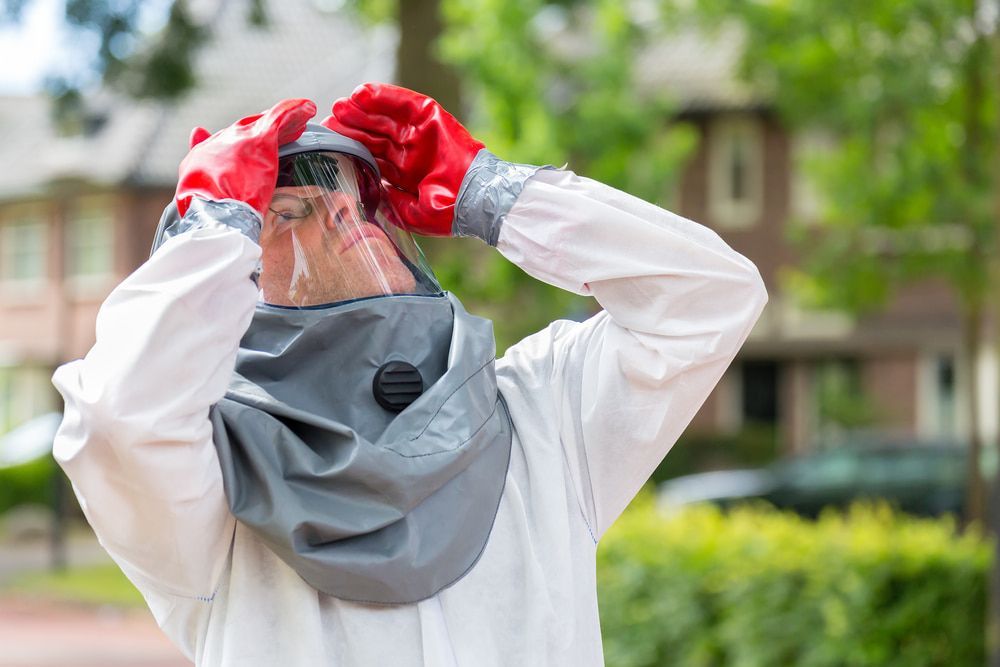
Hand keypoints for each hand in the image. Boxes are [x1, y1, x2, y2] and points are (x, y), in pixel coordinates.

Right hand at [175, 98, 316, 217]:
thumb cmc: (210, 221)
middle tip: (290, 128)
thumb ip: (210, 183)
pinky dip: (294, 111)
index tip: (260, 145)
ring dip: (286, 119)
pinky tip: (308, 107)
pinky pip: (279, 119)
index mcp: (202, 160)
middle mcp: (217, 144)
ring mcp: (238, 141)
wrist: (215, 220)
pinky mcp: (259, 141)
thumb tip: (202, 154)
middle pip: (247, 130)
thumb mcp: (206, 203)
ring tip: (305, 115)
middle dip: (266, 128)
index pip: (226, 144)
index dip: (245, 142)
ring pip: (265, 123)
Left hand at [321, 83, 484, 235]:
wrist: (477, 201)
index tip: (331, 142)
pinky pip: (404, 103)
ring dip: (363, 109)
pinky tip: (362, 93)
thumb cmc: (449, 212)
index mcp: (405, 173)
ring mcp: (421, 133)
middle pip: (375, 133)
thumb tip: (367, 190)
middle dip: (353, 126)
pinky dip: (384, 96)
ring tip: (341, 105)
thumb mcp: (410, 213)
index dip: (353, 147)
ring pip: (385, 117)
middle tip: (330, 120)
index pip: (373, 155)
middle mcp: (411, 150)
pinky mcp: (433, 117)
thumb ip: (389, 201)